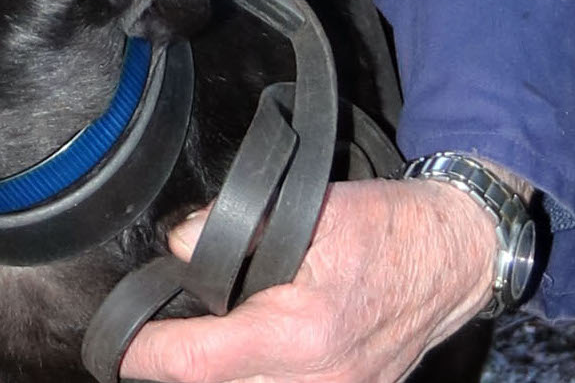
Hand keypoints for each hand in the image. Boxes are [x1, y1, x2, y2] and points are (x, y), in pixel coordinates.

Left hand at [118, 177, 496, 382]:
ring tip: (193, 343)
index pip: (199, 364)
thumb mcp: (316, 209)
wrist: (456, 255)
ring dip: (215, 376)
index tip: (118, 344)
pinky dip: (252, 379)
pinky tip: (241, 354)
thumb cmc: (392, 229)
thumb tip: (180, 245)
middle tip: (152, 334)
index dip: (146, 355)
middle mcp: (321, 382)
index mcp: (304, 334)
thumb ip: (243, 227)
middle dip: (176, 367)